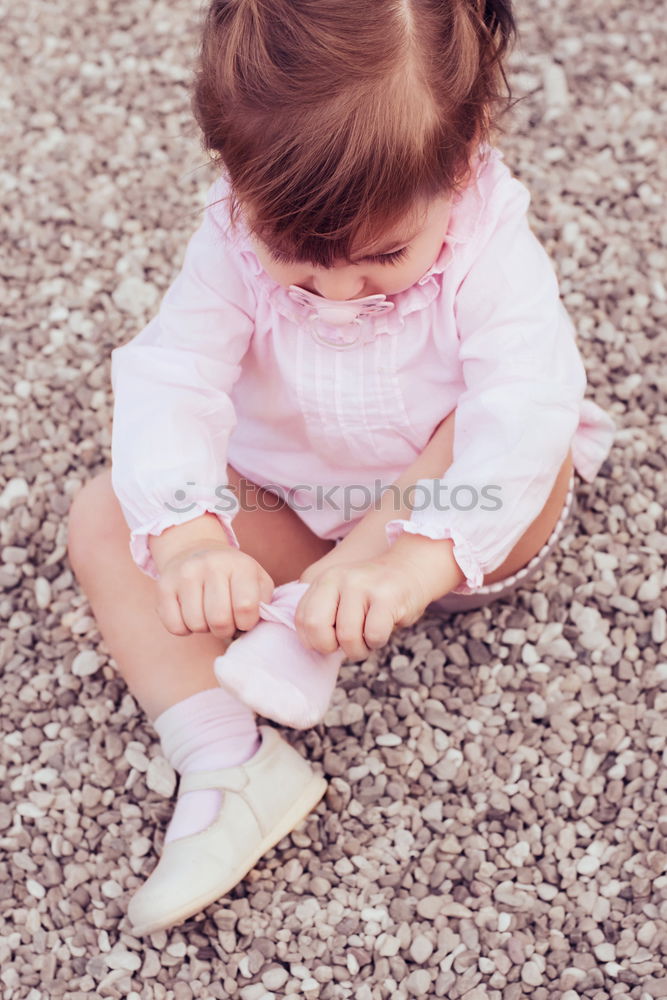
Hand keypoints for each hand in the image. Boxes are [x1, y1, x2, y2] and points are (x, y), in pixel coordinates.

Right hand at [155, 541, 274, 638]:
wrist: (194, 549)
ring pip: (196, 625)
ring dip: (204, 628)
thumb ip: (264, 604)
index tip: (244, 619)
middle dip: (225, 629)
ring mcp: (185, 574)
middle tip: (225, 620)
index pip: (246, 608)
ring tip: (207, 613)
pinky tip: (190, 613)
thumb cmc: (232, 574)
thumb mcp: (256, 580)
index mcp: (240, 565)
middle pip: (219, 620)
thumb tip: (256, 628)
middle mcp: (211, 565)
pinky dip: (184, 628)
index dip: (246, 623)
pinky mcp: (163, 586)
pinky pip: (175, 626)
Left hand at [294, 556, 429, 660]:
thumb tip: (313, 646)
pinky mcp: (386, 596)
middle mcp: (339, 578)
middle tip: (345, 645)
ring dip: (359, 649)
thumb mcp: (342, 593)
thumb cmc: (374, 593)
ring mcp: (362, 586)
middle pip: (316, 626)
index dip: (315, 640)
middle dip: (329, 647)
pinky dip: (378, 642)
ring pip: (347, 636)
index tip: (332, 640)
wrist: (411, 569)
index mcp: (324, 580)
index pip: (301, 619)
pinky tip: (383, 630)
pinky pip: (373, 635)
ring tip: (368, 639)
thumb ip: (324, 612)